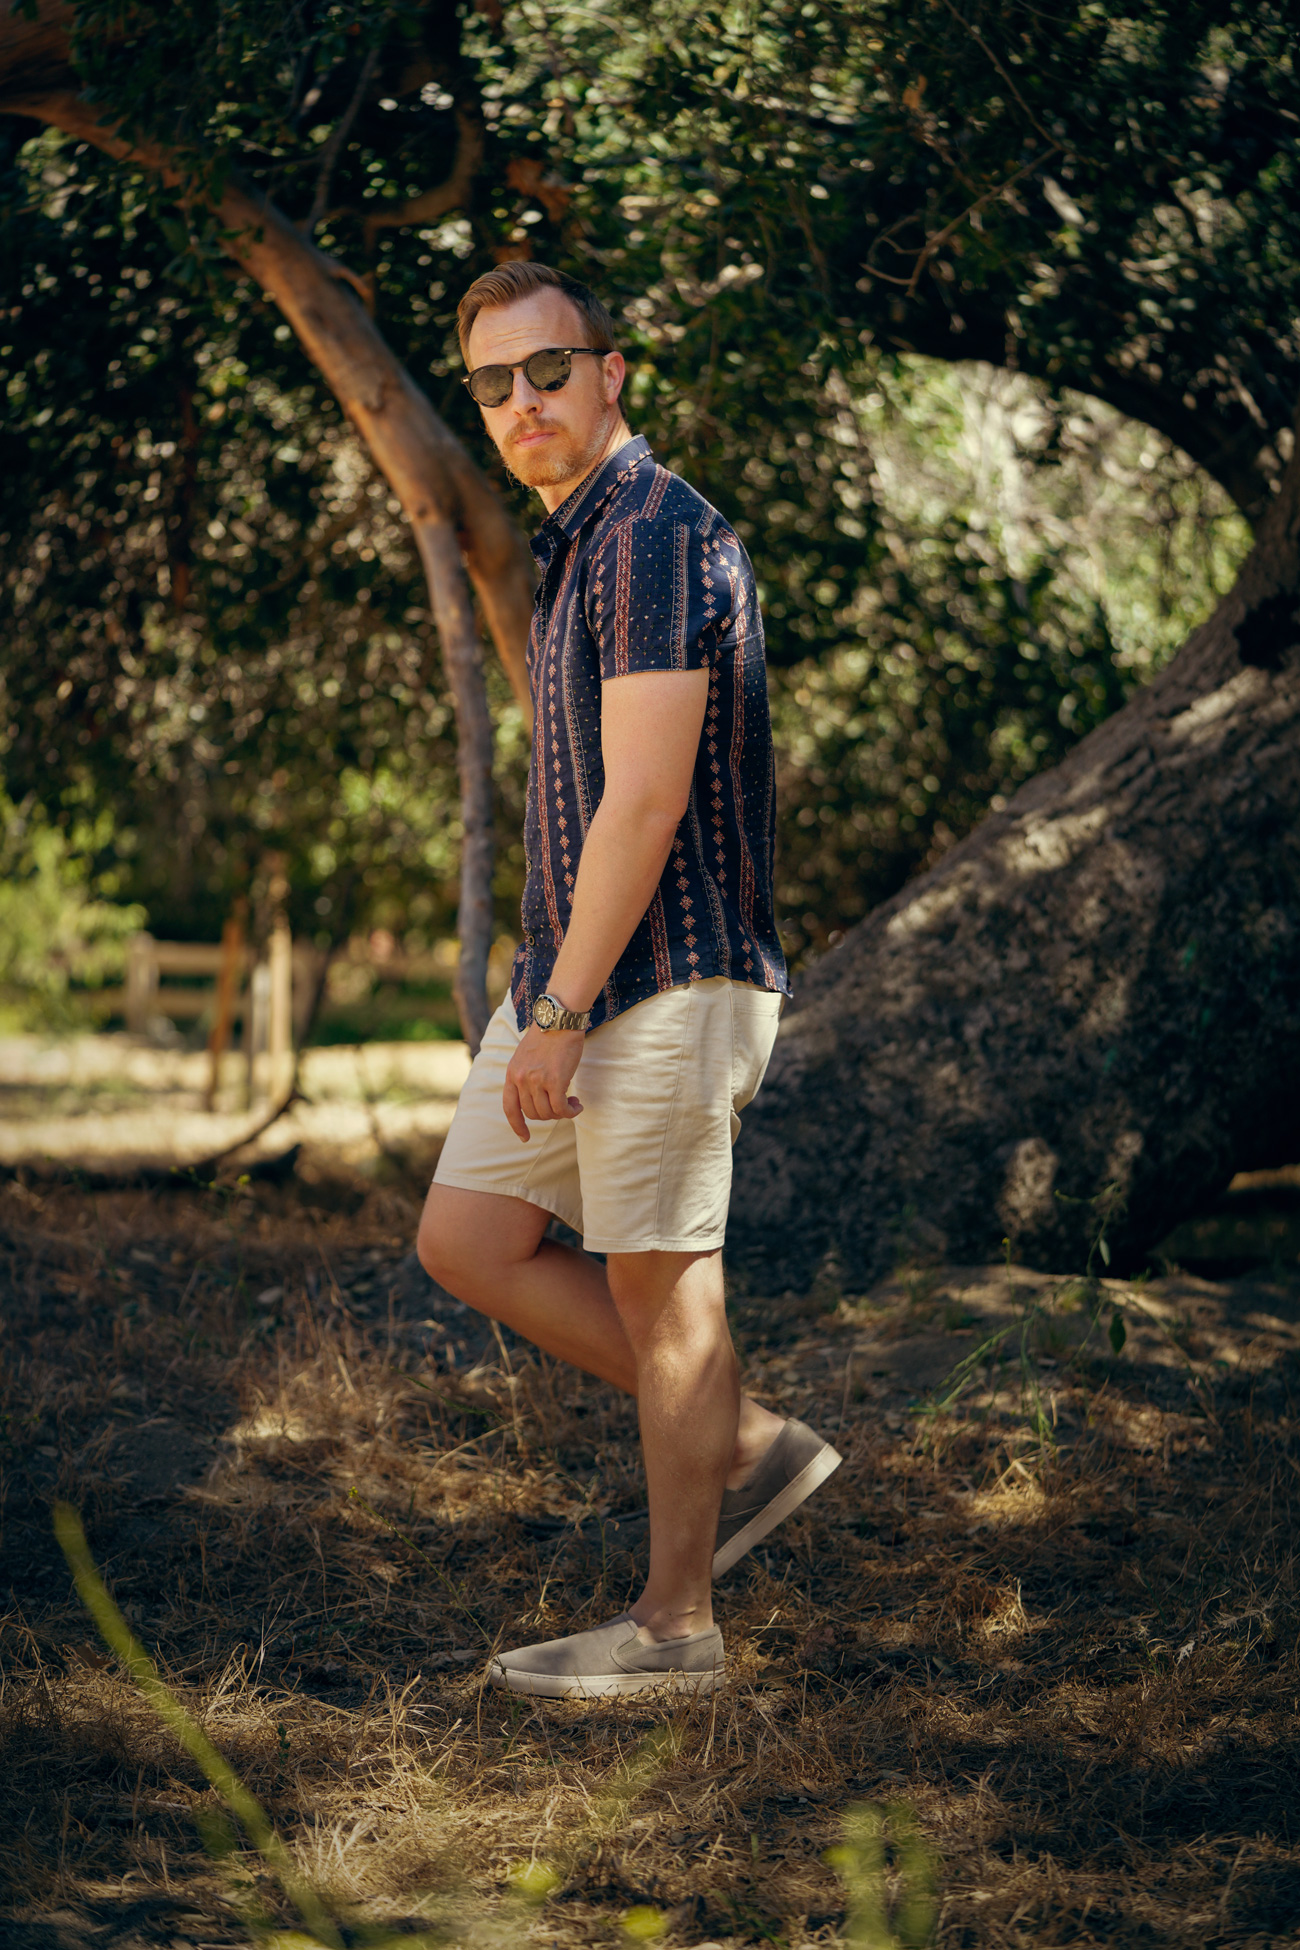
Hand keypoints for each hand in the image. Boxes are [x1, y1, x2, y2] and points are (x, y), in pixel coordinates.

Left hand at [503, 1023, 584, 1140]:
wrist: (559, 1019)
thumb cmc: (548, 1035)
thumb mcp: (526, 1055)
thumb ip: (526, 1075)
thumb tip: (536, 1097)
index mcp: (512, 1073)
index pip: (509, 1107)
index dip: (517, 1125)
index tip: (524, 1137)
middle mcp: (521, 1079)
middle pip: (532, 1113)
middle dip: (548, 1115)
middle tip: (563, 1107)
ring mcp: (537, 1081)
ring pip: (548, 1113)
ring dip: (562, 1113)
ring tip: (573, 1104)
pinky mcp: (555, 1081)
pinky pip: (561, 1108)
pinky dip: (571, 1112)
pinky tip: (578, 1105)